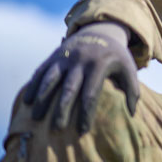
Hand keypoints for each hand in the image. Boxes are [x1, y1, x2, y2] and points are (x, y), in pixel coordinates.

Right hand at [22, 21, 139, 132]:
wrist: (100, 29)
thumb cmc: (116, 56)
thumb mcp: (129, 68)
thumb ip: (133, 90)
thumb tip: (132, 113)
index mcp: (99, 65)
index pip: (91, 94)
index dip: (86, 113)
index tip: (83, 131)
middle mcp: (80, 61)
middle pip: (69, 88)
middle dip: (62, 109)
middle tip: (57, 129)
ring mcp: (65, 57)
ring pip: (51, 79)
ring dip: (43, 98)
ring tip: (37, 118)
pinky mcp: (55, 55)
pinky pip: (42, 70)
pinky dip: (34, 85)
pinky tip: (28, 101)